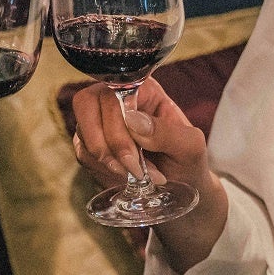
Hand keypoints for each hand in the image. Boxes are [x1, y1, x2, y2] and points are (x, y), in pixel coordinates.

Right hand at [70, 75, 207, 192]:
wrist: (178, 186)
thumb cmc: (186, 161)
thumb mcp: (190, 147)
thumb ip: (167, 132)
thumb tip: (132, 120)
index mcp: (141, 89)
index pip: (115, 87)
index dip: (120, 116)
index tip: (141, 145)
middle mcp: (113, 98)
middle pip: (90, 106)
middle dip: (114, 143)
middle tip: (137, 169)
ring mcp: (97, 121)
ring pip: (84, 132)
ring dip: (111, 161)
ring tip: (140, 175)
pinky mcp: (88, 144)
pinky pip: (83, 154)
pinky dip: (104, 170)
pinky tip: (127, 176)